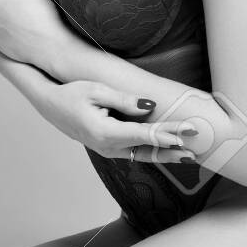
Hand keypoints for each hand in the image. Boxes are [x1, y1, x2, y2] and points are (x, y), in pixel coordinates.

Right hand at [41, 81, 199, 163]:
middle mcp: (107, 147)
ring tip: (188, 156)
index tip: (187, 132)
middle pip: (147, 149)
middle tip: (196, 147)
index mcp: (106, 133)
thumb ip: (125, 100)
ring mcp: (107, 150)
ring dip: (165, 154)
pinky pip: (134, 152)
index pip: (145, 135)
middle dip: (173, 148)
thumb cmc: (72, 94)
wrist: (50, 105)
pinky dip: (153, 151)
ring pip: (142, 155)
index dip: (168, 133)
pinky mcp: (108, 148)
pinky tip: (168, 151)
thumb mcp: (98, 90)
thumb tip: (150, 107)